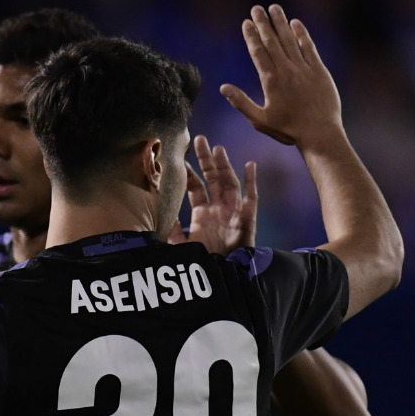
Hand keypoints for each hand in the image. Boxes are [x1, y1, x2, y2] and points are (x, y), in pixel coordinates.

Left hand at [172, 135, 257, 254]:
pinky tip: (249, 165)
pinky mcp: (248, 218)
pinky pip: (251, 197)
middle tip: (200, 139)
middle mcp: (218, 209)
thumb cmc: (202, 263)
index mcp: (203, 214)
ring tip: (217, 148)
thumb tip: (163, 215)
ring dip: (224, 165)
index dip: (190, 173)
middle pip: (213, 178)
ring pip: (229, 182)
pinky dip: (251, 181)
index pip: (196, 188)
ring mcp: (234, 211)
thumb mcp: (181, 246)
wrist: (222, 276)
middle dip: (207, 160)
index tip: (181, 159)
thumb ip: (173, 231)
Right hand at [219, 5, 341, 148]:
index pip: (258, 52)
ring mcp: (304, 68)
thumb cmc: (287, 129)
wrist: (319, 132)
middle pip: (272, 41)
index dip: (251, 36)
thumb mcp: (259, 120)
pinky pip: (309, 47)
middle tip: (256, 8)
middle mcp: (287, 69)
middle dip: (263, 23)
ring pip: (290, 40)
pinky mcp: (319, 70)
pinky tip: (296, 23)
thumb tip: (223, 88)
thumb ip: (241, 102)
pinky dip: (302, 34)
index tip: (246, 22)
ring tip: (274, 8)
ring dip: (281, 23)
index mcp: (270, 80)